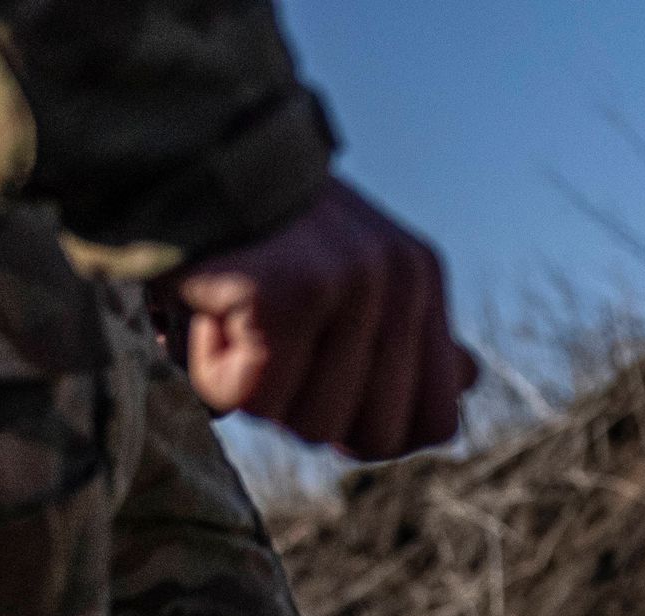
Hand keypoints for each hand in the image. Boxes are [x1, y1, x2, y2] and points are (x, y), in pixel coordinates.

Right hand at [167, 178, 477, 461]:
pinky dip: (213, 374)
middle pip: (374, 437)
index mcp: (420, 278)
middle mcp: (400, 279)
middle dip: (308, 411)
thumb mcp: (347, 277)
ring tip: (235, 316)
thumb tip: (469, 378)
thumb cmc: (256, 231)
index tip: (318, 384)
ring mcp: (353, 284)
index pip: (434, 422)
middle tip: (268, 345)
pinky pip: (253, 397)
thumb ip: (404, 336)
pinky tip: (208, 315)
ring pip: (310, 423)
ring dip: (252, 389)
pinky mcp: (292, 292)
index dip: (369, 431)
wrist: (176, 150)